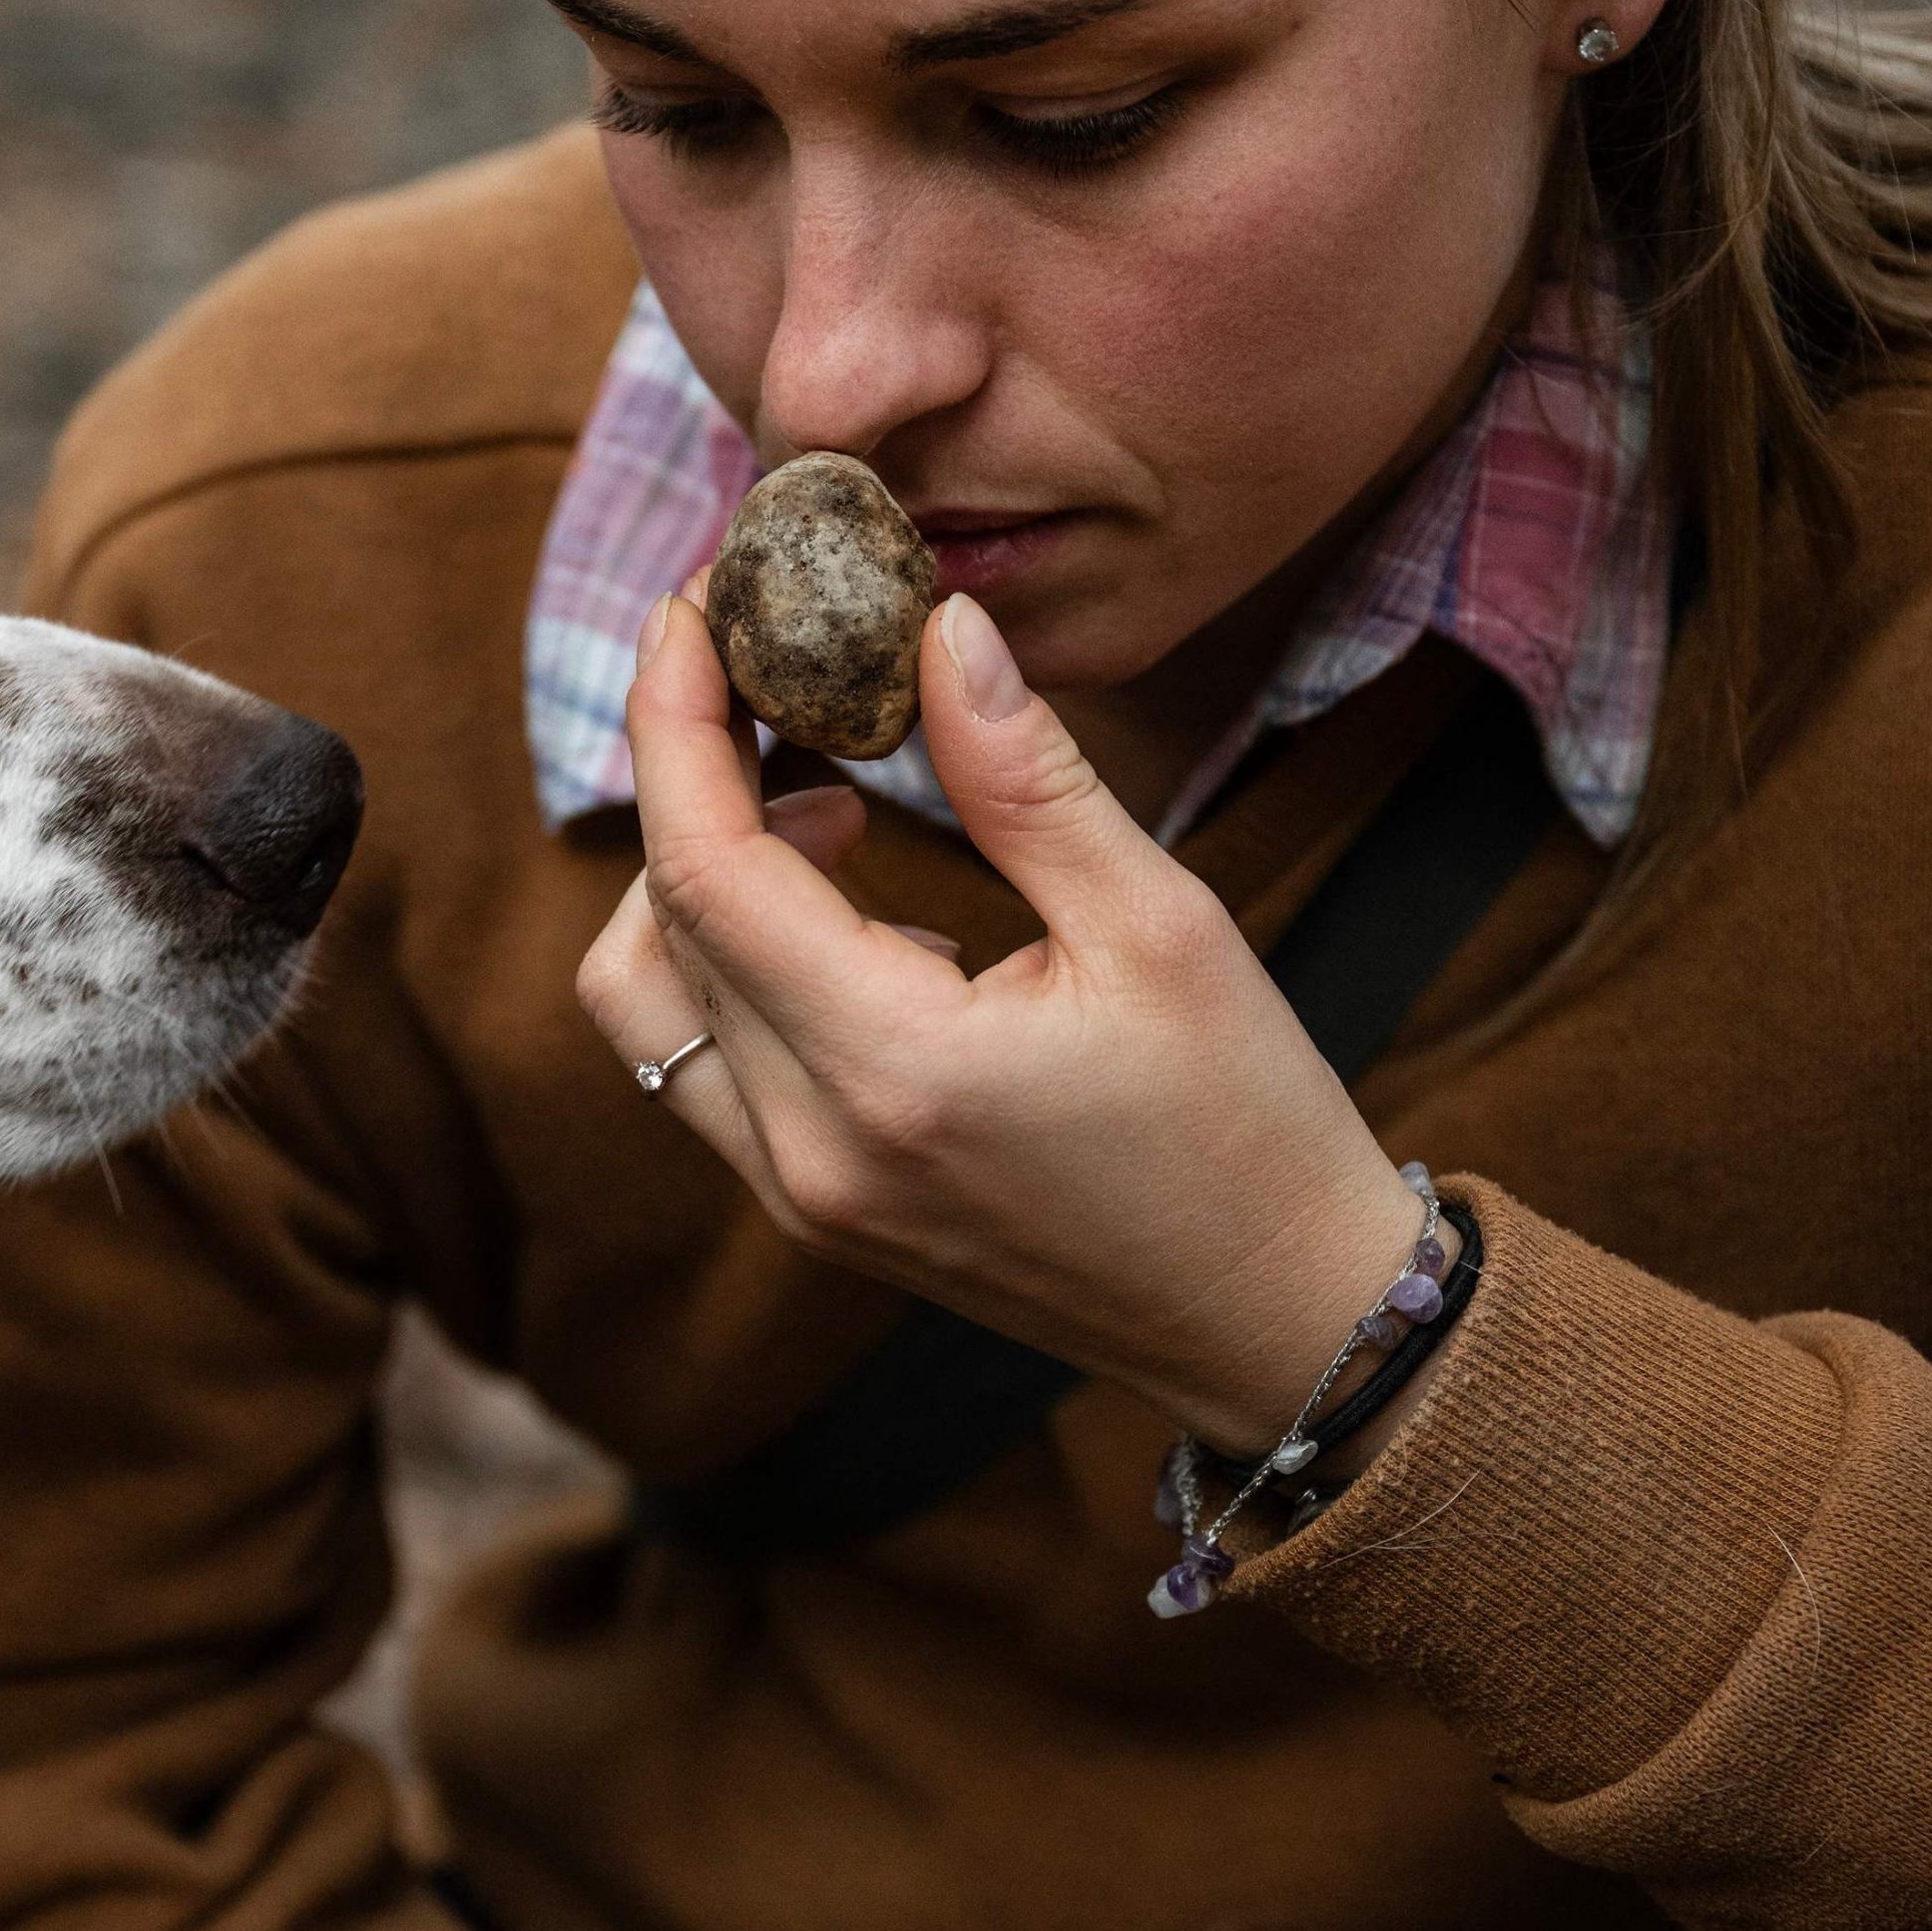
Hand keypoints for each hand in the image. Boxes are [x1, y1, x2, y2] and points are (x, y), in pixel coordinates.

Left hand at [578, 580, 1426, 1453]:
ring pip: (650, 1003)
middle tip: (772, 684)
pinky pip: (706, 1064)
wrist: (1281, 1321)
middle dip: (686, 780)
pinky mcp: (813, 1211)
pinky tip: (869, 922)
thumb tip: (935, 628)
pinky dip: (738, 962)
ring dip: (698, 882)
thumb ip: (1025, 776)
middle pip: (654, 927)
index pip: (703, 872)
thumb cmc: (1248, 1123)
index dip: (673, 725)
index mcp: (895, 1072)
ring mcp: (799, 1196)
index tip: (690, 609)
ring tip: (835, 809)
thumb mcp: (1162, 924)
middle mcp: (811, 1150)